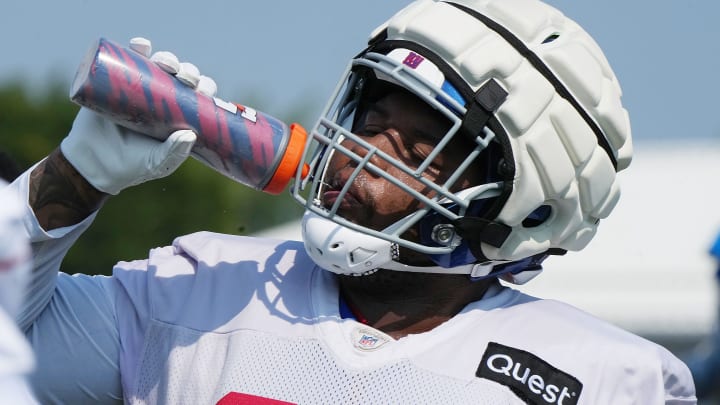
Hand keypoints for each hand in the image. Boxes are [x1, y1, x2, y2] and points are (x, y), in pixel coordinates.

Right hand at [60, 37, 217, 194]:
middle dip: (189, 72)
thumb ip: (173, 153)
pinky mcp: (118, 79)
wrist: (92, 162)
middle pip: (183, 78)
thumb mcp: (157, 163)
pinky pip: (130, 58)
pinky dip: (138, 48)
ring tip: (165, 63)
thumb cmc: (132, 166)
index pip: (199, 96)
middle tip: (185, 78)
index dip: (205, 89)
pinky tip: (141, 45)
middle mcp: (164, 97)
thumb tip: (190, 135)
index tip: (203, 91)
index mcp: (181, 116)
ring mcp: (142, 86)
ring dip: (168, 58)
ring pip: (160, 64)